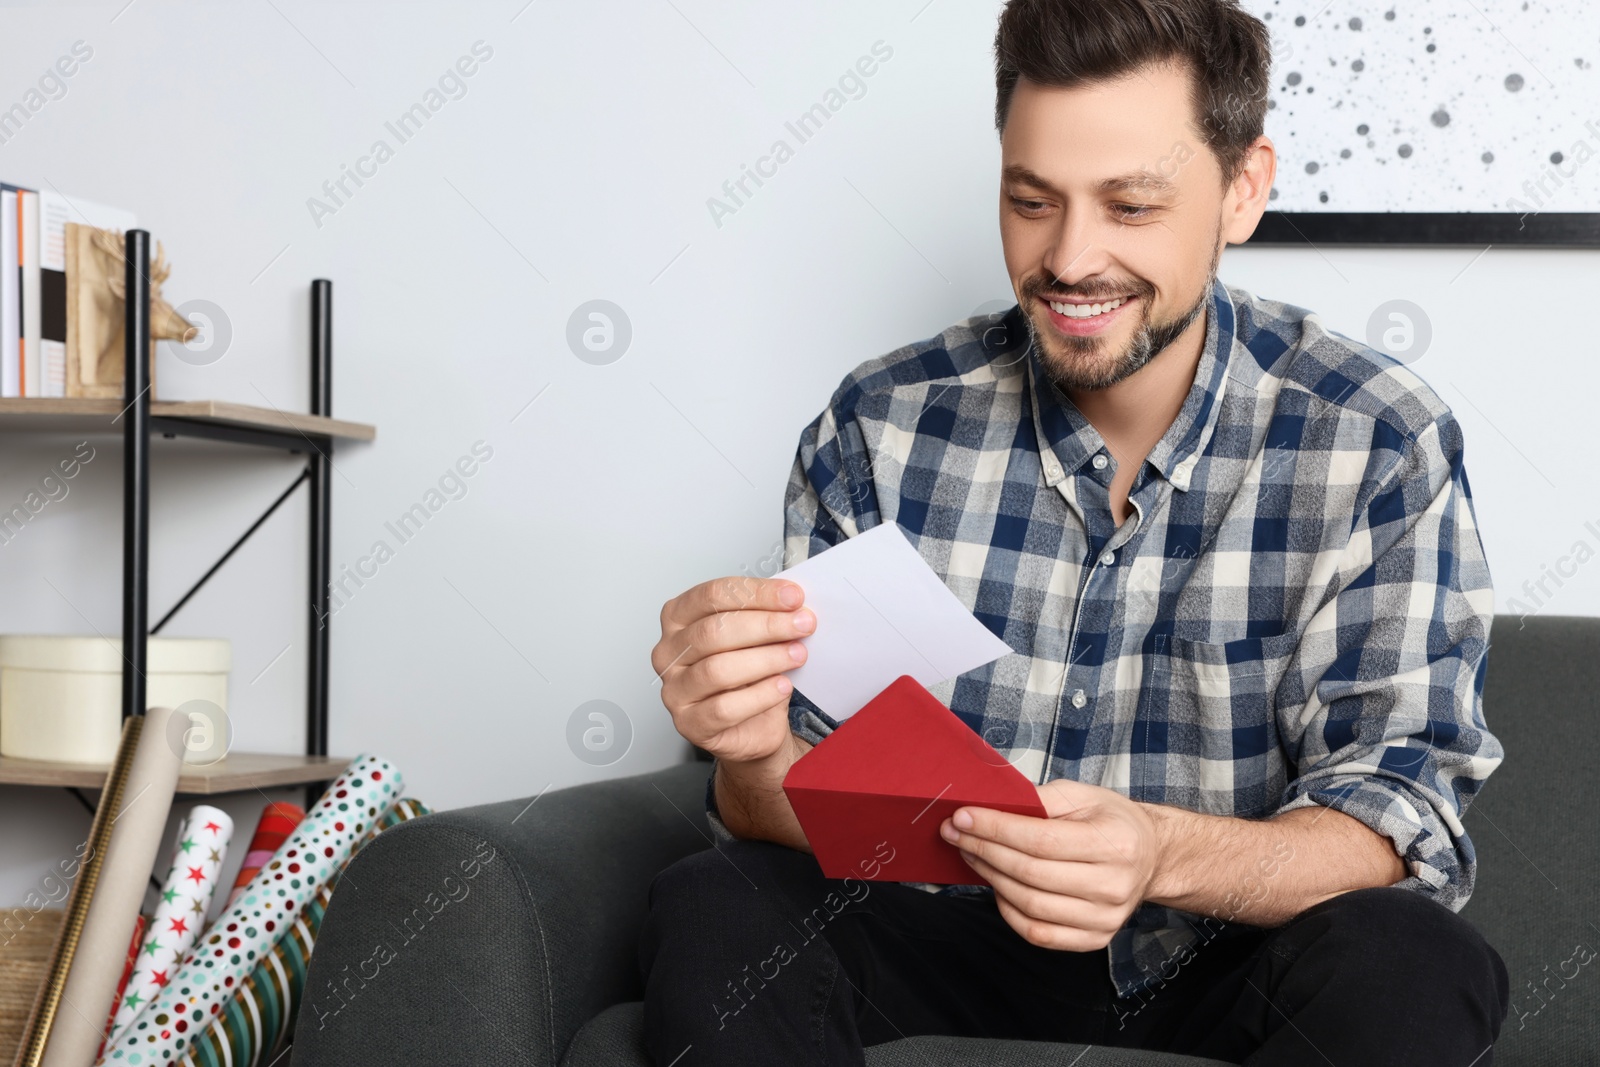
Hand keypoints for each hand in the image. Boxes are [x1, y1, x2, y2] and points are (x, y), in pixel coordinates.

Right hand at [651, 575, 814, 763]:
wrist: (754, 726)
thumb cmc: (749, 675)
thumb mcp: (755, 636)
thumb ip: (765, 615)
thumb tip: (793, 603)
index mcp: (678, 618)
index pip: (712, 595)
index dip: (756, 593)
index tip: (793, 596)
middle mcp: (669, 652)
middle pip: (713, 630)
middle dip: (766, 625)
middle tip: (803, 624)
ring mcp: (674, 689)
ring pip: (717, 669)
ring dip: (766, 659)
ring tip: (797, 655)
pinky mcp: (689, 723)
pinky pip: (724, 708)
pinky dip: (760, 695)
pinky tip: (782, 685)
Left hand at [939, 778, 1162, 951]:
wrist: (1150, 857)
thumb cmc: (1110, 821)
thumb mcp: (1083, 796)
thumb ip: (1039, 799)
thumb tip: (989, 806)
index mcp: (1116, 844)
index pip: (1040, 840)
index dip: (995, 829)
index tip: (962, 817)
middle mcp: (1114, 885)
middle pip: (1031, 873)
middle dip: (984, 850)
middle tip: (955, 833)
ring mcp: (1105, 918)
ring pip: (1030, 905)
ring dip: (990, 878)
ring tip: (971, 855)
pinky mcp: (1094, 939)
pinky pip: (1038, 933)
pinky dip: (1008, 911)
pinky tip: (996, 886)